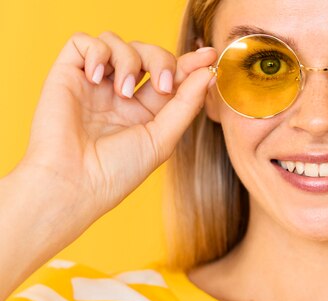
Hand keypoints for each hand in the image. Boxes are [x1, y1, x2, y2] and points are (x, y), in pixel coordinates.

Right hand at [19, 31, 216, 220]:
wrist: (75, 182)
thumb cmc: (118, 170)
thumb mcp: (163, 138)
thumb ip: (186, 104)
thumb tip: (208, 74)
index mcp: (146, 111)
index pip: (170, 76)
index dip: (190, 63)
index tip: (210, 56)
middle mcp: (121, 94)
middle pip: (148, 53)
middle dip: (161, 61)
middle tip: (161, 86)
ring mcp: (95, 83)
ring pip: (119, 42)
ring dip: (130, 60)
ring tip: (123, 92)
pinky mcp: (67, 75)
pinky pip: (83, 42)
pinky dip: (97, 52)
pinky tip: (97, 78)